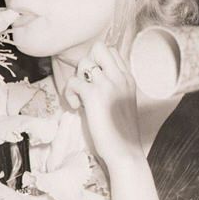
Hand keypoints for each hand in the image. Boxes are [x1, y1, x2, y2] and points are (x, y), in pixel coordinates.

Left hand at [63, 42, 143, 174]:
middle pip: (99, 48)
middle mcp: (120, 77)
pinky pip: (73, 82)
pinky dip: (70, 94)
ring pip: (84, 62)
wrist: (125, 151)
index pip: (112, 52)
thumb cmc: (122, 133)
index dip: (99, 63)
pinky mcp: (93, 95)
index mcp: (128, 79)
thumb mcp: (123, 103)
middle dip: (88, 63)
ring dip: (78, 79)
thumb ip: (113, 88)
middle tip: (87, 84)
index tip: (95, 82)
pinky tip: (77, 108)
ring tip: (81, 98)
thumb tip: (92, 82)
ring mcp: (107, 84)